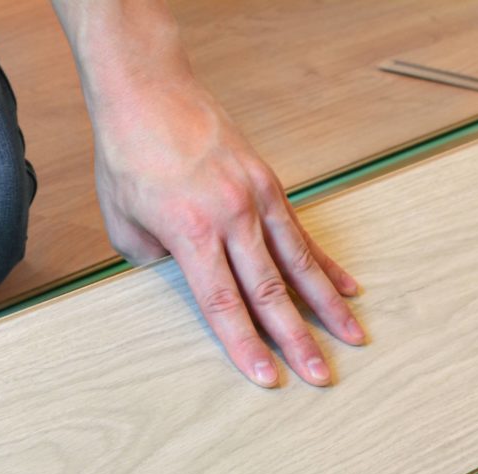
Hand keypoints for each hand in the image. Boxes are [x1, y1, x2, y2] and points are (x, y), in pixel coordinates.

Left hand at [89, 71, 364, 387]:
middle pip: (270, 290)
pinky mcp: (268, 182)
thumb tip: (187, 278)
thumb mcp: (124, 223)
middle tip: (322, 376)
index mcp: (190, 232)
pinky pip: (300, 232)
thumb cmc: (129, 156)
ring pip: (298, 262)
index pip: (223, 303)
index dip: (244, 345)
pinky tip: (348, 288)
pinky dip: (325, 263)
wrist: (148, 89)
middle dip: (297, 339)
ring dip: (327, 304)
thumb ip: (156, 263)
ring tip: (353, 337)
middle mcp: (231, 216)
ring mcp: (255, 197)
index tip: (267, 379)